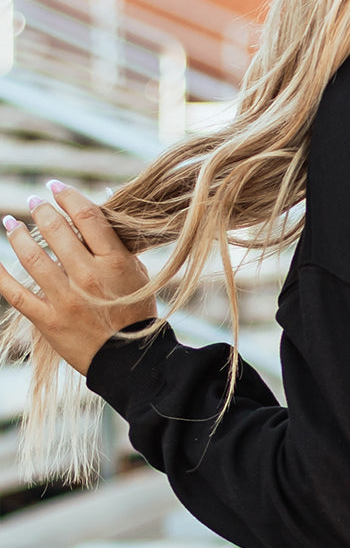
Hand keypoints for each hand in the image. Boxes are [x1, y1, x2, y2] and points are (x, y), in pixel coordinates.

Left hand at [0, 182, 156, 376]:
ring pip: (32, 257)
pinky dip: (0, 275)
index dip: (67, 196)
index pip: (86, 217)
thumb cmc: (136, 313)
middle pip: (57, 231)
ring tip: (11, 223)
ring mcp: (66, 299)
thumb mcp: (138, 274)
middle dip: (41, 210)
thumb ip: (118, 243)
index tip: (55, 187)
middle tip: (34, 202)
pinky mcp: (49, 320)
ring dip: (17, 234)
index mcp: (114, 263)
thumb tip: (101, 205)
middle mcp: (88, 277)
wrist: (130, 360)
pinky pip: (16, 294)